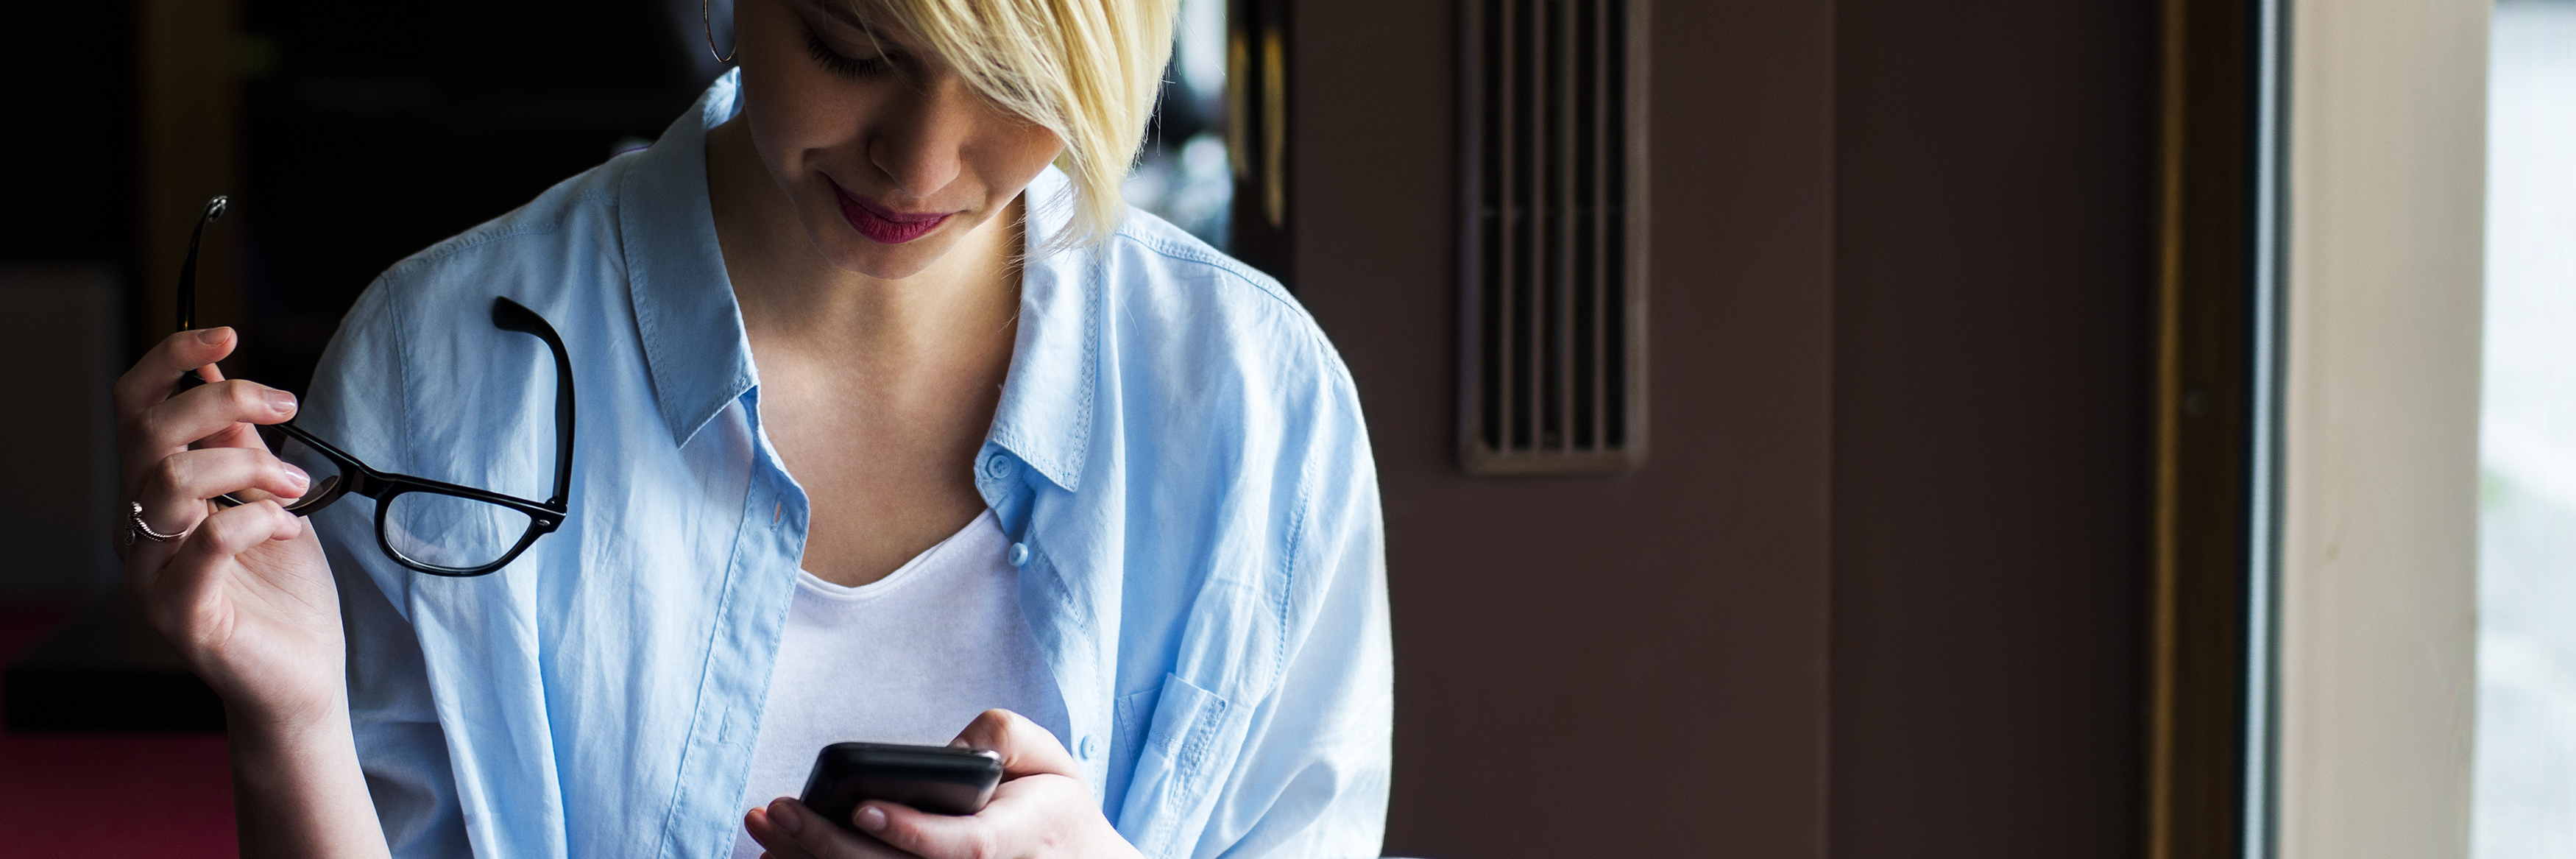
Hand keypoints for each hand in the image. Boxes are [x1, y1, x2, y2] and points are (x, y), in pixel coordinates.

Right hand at [114, 327, 342, 730]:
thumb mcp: (270, 502)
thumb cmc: (285, 595)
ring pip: (171, 479)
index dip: (170, 361)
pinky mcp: (182, 616)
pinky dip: (256, 519)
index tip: (226, 333)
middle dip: (226, 403)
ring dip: (249, 465)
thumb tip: (226, 385)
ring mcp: (154, 575)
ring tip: (294, 487)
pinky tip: (287, 526)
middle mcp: (141, 530)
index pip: (136, 409)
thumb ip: (242, 450)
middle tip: (287, 410)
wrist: (303, 678)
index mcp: (156, 496)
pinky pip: (207, 543)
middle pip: (150, 432)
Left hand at [744, 710, 1141, 858]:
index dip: (912, 831)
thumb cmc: (1051, 805)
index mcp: (1016, 840)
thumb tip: (949, 749)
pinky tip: (779, 856)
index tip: (865, 806)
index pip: (962, 848)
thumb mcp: (1050, 759)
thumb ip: (1006, 739)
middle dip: (829, 844)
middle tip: (778, 810)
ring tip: (764, 830)